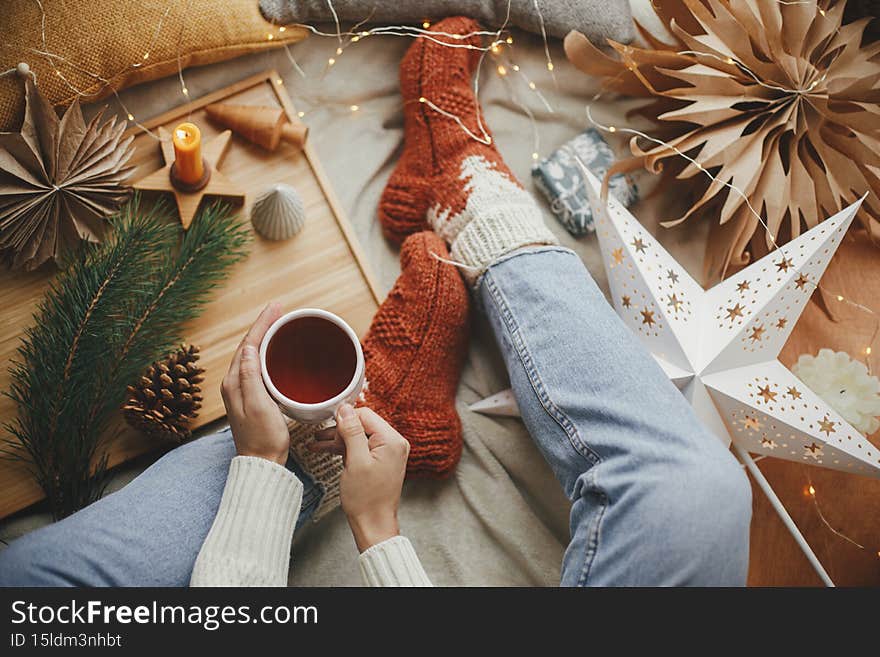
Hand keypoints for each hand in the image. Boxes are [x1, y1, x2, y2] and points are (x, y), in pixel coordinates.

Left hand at [221, 302, 289, 465]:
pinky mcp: (252, 397)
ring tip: (279, 325)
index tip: (276, 307)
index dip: (262, 324)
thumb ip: (251, 377)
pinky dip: (268, 355)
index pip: (248, 344)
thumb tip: (249, 348)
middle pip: (248, 346)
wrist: (262, 462)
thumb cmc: (263, 438)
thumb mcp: (259, 406)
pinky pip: (258, 367)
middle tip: (279, 310)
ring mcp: (242, 391)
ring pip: (253, 355)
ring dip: (265, 338)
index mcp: (234, 383)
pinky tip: (277, 353)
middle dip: (263, 326)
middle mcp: (234, 384)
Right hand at [312, 404, 408, 551]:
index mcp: (392, 440)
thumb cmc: (367, 498)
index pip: (365, 415)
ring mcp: (387, 453)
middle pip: (362, 425)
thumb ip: (351, 432)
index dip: (344, 418)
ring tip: (317, 443)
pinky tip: (326, 450)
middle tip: (319, 436)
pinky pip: (360, 448)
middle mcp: (393, 444)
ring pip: (358, 436)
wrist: (373, 524)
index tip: (326, 422)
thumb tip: (345, 409)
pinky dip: (344, 449)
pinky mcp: (380, 461)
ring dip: (338, 440)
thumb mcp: (355, 461)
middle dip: (339, 430)